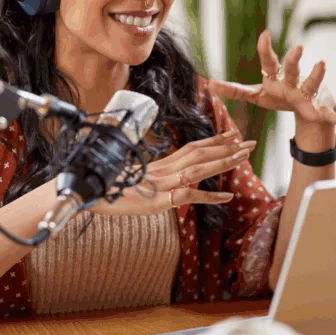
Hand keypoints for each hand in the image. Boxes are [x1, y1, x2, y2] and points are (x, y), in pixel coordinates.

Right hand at [90, 130, 255, 215]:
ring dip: (223, 162)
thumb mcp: (131, 182)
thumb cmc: (105, 187)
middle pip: (200, 154)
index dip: (213, 142)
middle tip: (249, 141)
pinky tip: (228, 197)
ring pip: (198, 168)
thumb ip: (147, 179)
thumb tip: (156, 179)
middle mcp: (163, 170)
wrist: (86, 192)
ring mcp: (162, 183)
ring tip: (244, 156)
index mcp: (159, 165)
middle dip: (226, 147)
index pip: (191, 148)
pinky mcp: (159, 199)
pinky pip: (189, 195)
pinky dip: (210, 196)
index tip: (231, 135)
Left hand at [208, 31, 335, 125]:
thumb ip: (235, 90)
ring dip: (317, 74)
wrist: (307, 111)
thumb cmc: (280, 97)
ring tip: (321, 63)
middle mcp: (292, 82)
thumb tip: (210, 84)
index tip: (265, 34)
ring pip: (311, 83)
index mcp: (276, 77)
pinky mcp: (318, 109)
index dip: (266, 49)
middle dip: (294, 59)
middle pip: (292, 69)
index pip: (269, 61)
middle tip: (297, 47)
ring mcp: (307, 94)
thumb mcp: (257, 94)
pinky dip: (334, 116)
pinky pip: (326, 113)